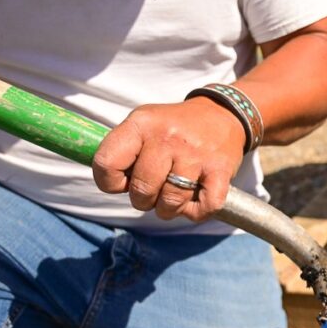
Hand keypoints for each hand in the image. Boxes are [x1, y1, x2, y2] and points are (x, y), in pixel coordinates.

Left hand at [92, 98, 246, 221]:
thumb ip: (122, 152)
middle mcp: (167, 137)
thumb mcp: (142, 125)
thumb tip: (112, 185)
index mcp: (142, 124)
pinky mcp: (220, 169)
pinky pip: (204, 207)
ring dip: (169, 209)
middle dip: (143, 200)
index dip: (109, 182)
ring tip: (172, 196)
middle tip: (152, 191)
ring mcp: (195, 154)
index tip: (123, 181)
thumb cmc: (172, 128)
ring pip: (171, 203)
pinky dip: (196, 212)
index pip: (106, 163)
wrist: (220, 114)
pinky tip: (194, 199)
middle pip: (141, 189)